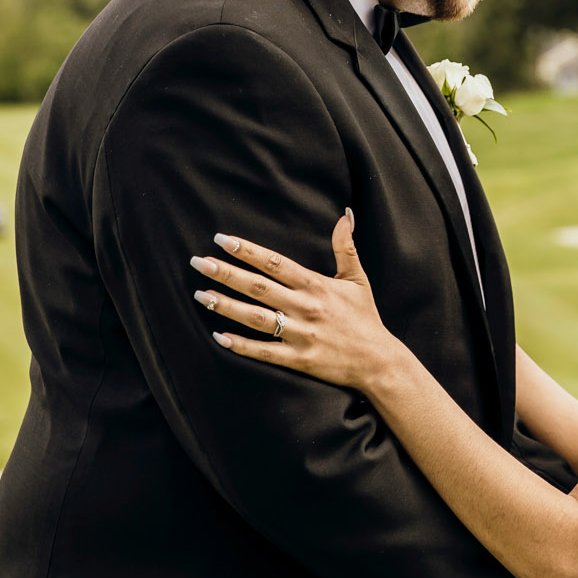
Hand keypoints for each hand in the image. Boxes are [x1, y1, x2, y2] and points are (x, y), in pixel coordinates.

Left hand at [193, 212, 405, 390]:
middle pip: (259, 287)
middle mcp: (305, 307)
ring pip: (256, 318)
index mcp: (316, 285)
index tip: (222, 240)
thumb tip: (345, 215)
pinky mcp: (299, 359)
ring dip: (226, 306)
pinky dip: (241, 345)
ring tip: (201, 296)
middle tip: (199, 263)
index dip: (248, 251)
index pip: (275, 263)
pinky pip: (264, 352)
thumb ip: (346, 246)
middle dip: (226, 274)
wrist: (378, 361)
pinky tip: (219, 336)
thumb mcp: (357, 279)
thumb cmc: (365, 318)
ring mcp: (301, 334)